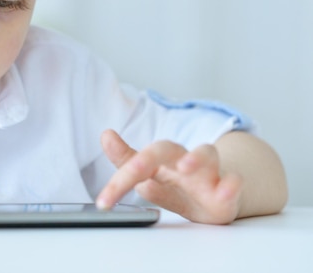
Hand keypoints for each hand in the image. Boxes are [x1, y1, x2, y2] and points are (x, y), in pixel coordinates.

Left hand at [96, 129, 241, 223]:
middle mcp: (182, 161)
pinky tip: (224, 191)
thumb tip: (105, 135)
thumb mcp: (149, 176)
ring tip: (185, 167)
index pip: (137, 160)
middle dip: (148, 157)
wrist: (217, 198)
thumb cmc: (178, 186)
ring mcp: (207, 173)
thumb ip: (125, 159)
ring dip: (195, 158)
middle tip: (134, 168)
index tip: (103, 202)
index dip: (119, 180)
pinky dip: (231, 185)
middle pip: (166, 148)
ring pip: (206, 153)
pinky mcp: (228, 189)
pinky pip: (234, 181)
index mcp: (160, 160)